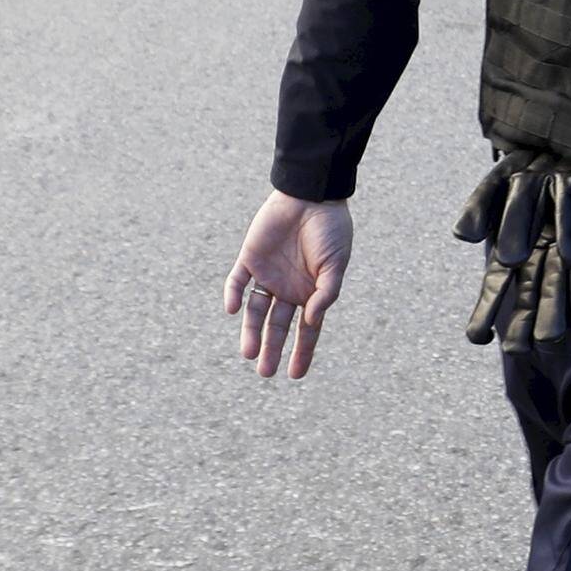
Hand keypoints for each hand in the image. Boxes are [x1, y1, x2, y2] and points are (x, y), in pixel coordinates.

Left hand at [225, 192, 354, 378]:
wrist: (312, 195)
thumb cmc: (331, 230)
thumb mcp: (336, 265)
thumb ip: (326, 293)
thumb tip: (312, 320)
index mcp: (311, 293)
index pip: (306, 330)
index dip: (302, 352)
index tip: (295, 375)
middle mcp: (288, 289)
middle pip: (276, 326)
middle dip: (272, 349)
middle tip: (264, 372)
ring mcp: (268, 275)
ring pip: (255, 310)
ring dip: (251, 331)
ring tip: (249, 353)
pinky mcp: (250, 258)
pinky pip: (238, 281)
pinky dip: (233, 295)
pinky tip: (234, 310)